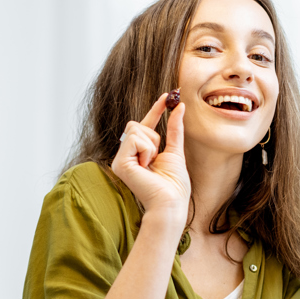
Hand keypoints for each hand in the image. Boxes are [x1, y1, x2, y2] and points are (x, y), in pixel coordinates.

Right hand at [111, 95, 189, 223]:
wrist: (171, 203)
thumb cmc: (174, 185)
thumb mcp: (176, 151)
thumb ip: (175, 129)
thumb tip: (180, 106)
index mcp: (138, 154)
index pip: (145, 126)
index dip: (156, 110)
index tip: (169, 95)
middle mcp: (126, 156)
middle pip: (136, 124)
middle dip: (153, 136)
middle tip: (156, 157)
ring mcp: (120, 160)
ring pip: (136, 129)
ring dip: (151, 145)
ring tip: (151, 164)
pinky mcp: (119, 163)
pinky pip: (134, 139)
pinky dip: (146, 150)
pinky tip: (146, 166)